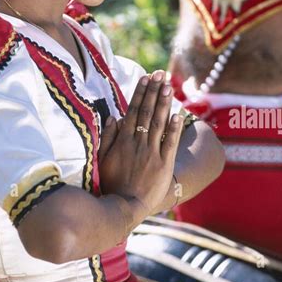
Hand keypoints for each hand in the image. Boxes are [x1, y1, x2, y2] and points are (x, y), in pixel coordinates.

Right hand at [98, 70, 183, 213]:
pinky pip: (170, 143)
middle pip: (148, 112)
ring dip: (164, 103)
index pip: (133, 110)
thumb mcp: (102, 159)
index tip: (146, 78)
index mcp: (123, 140)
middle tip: (161, 74)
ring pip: (159, 123)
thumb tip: (113, 116)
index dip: (140, 93)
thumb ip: (107, 137)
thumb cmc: (111, 183)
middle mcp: (138, 143)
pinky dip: (174, 128)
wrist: (124, 207)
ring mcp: (151, 153)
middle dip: (154, 91)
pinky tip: (178, 114)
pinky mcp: (163, 165)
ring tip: (169, 86)